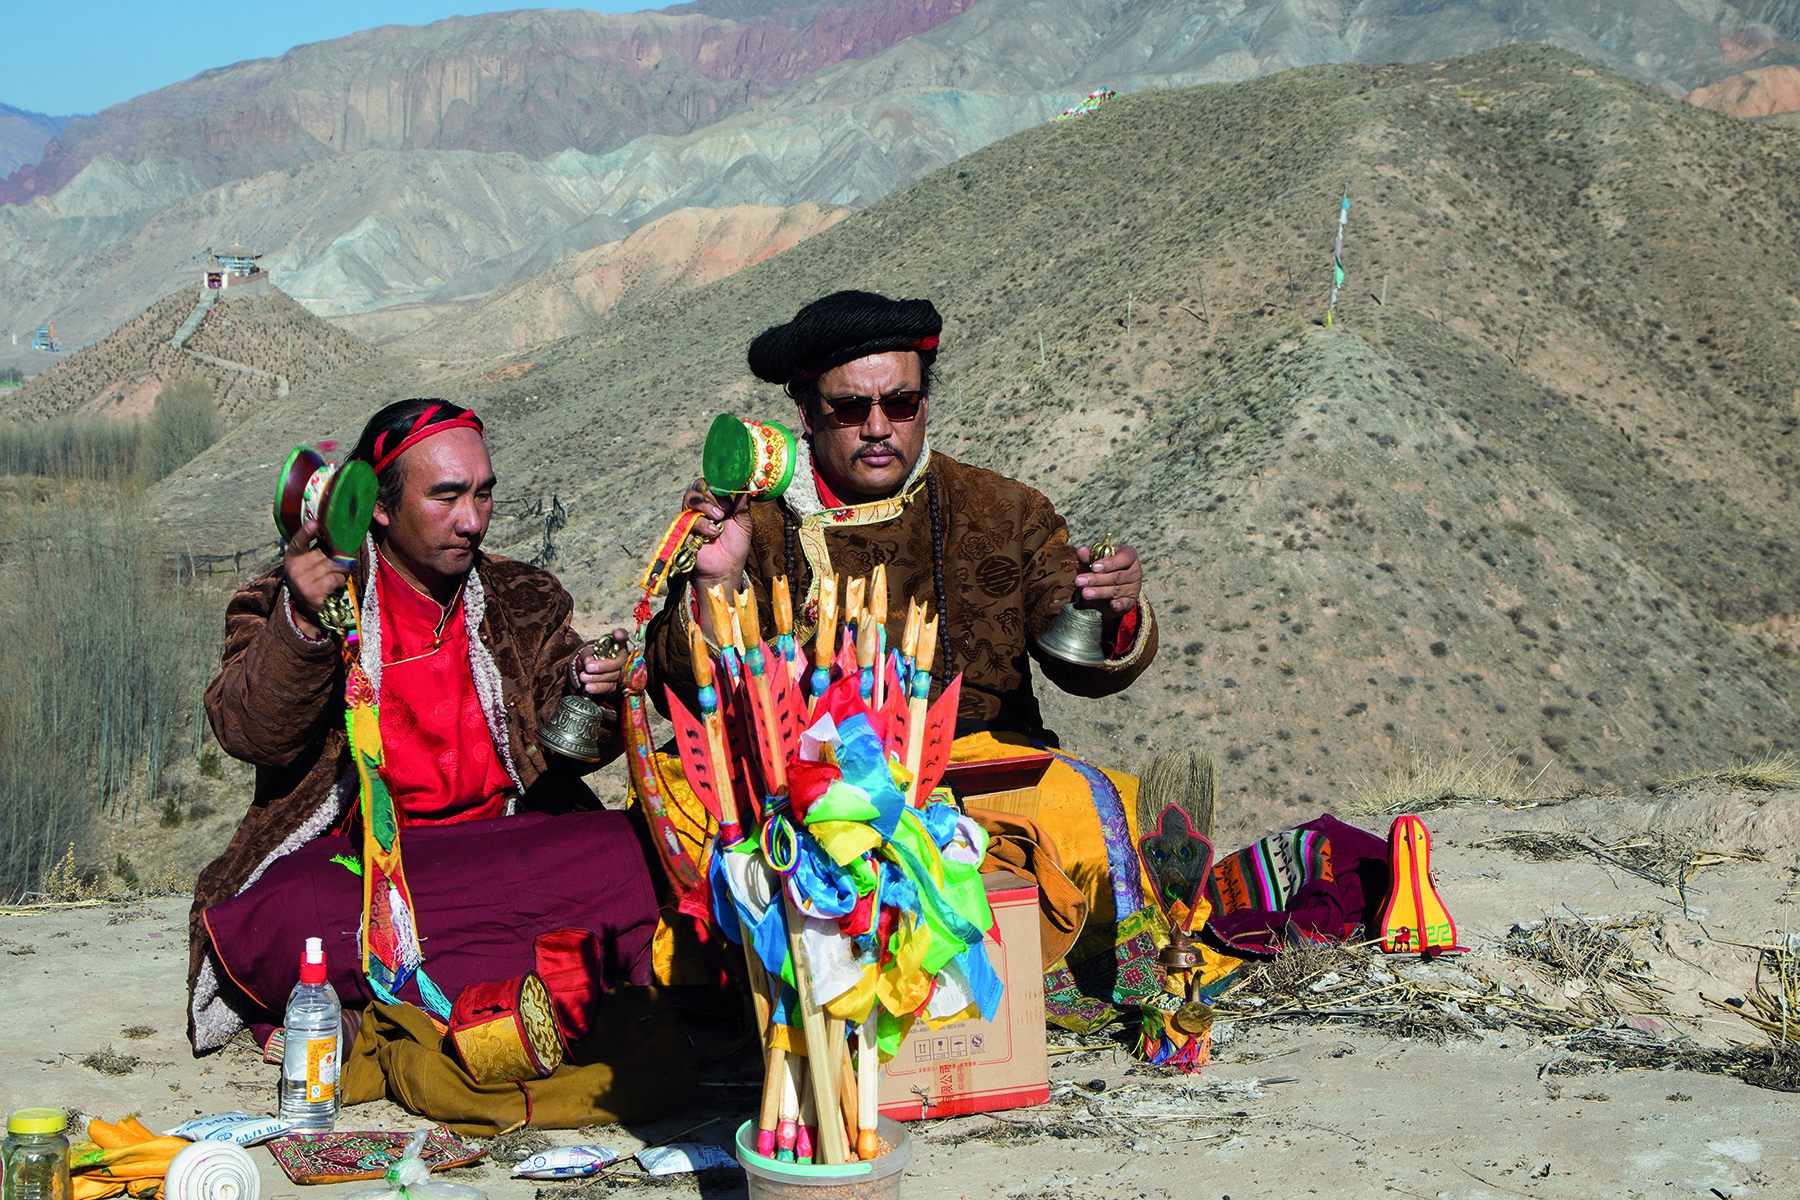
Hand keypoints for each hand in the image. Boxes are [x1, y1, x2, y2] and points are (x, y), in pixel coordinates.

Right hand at [284, 519, 349, 638]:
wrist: (310, 611)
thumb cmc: (315, 581)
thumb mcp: (311, 565)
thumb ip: (318, 551)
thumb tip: (337, 536)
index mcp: (292, 557)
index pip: (298, 542)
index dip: (306, 532)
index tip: (314, 523)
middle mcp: (294, 569)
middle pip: (324, 554)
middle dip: (338, 557)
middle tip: (343, 563)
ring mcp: (302, 581)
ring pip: (333, 565)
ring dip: (341, 570)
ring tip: (338, 575)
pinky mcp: (312, 592)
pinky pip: (335, 578)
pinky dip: (340, 581)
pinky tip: (335, 585)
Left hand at [574, 629, 630, 698]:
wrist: (593, 674)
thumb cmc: (592, 659)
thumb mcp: (587, 654)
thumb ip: (587, 655)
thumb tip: (589, 661)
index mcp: (617, 646)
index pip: (623, 638)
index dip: (621, 636)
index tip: (617, 635)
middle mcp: (623, 659)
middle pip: (618, 663)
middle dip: (603, 666)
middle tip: (589, 667)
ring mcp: (622, 673)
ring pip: (613, 676)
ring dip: (597, 678)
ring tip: (583, 677)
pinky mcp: (618, 686)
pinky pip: (609, 687)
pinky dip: (599, 688)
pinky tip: (589, 687)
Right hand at [682, 476, 752, 590]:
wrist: (726, 568)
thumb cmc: (735, 545)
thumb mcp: (744, 523)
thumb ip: (743, 505)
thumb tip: (748, 487)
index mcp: (718, 501)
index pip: (713, 481)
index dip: (720, 482)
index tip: (731, 490)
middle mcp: (704, 505)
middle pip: (700, 485)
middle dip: (713, 494)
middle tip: (726, 508)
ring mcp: (693, 515)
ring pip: (691, 497)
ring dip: (706, 504)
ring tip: (719, 517)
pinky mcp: (684, 528)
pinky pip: (688, 517)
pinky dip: (702, 523)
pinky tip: (712, 532)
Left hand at [1074, 542, 1141, 616]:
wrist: (1107, 587)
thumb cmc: (1101, 568)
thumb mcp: (1094, 559)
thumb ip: (1088, 555)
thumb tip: (1082, 551)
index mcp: (1128, 555)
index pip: (1124, 558)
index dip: (1110, 563)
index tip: (1094, 567)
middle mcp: (1134, 570)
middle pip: (1117, 576)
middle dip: (1097, 579)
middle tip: (1080, 581)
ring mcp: (1134, 587)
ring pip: (1117, 590)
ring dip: (1100, 592)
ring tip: (1085, 593)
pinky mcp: (1131, 600)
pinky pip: (1126, 603)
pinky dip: (1120, 605)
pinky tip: (1113, 605)